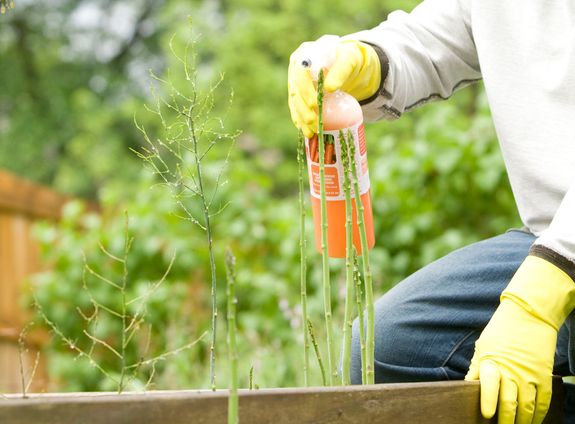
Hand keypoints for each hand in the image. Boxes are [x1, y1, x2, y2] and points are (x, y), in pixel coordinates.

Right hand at [288, 38, 381, 137]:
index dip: (305, 90)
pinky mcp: (299, 96)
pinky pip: (297, 110)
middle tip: (313, 121)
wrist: (348, 65)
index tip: (315, 103)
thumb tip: (329, 88)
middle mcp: (296, 69)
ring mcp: (296, 83)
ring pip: (294, 103)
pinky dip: (301, 122)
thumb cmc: (349, 59)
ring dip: (301, 118)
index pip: (300, 74)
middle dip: (303, 108)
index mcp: (304, 55)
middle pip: (295, 90)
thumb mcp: (349, 60)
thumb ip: (341, 70)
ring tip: (310, 132)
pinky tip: (306, 132)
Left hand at [465, 256, 574, 423]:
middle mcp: (511, 370)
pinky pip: (543, 401)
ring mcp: (530, 374)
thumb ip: (476, 367)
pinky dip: (539, 414)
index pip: (488, 385)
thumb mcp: (483, 345)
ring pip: (527, 406)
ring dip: (522, 422)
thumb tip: (467, 385)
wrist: (530, 313)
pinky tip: (533, 421)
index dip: (487, 402)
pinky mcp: (544, 375)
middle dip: (505, 420)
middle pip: (509, 402)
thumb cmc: (501, 330)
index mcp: (492, 361)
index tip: (486, 415)